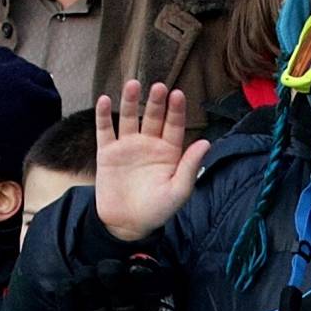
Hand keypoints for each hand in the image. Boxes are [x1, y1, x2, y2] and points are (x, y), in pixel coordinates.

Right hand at [92, 81, 209, 243]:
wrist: (126, 225)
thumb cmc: (157, 210)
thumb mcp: (178, 191)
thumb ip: (190, 167)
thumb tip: (206, 143)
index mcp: (169, 151)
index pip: (174, 125)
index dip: (176, 110)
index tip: (177, 94)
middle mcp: (149, 144)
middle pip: (152, 117)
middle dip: (155, 102)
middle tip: (158, 87)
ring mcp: (127, 146)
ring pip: (128, 118)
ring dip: (130, 102)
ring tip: (132, 85)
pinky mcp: (107, 153)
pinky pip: (105, 130)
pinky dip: (103, 116)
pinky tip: (105, 100)